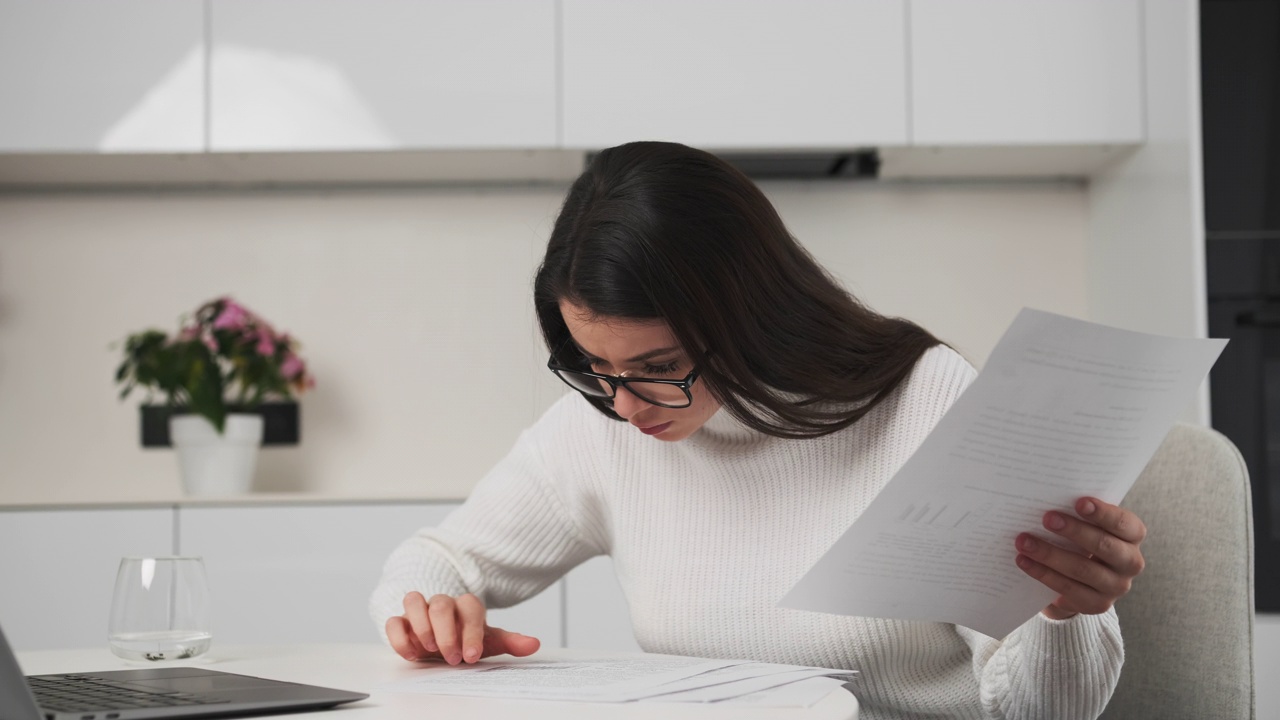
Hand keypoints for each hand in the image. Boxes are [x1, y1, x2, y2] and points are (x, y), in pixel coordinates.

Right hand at [385, 591, 540, 663]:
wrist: (440, 635)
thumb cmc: (465, 638)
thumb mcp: (488, 641)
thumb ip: (509, 642)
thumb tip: (534, 644)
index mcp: (465, 606)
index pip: (470, 607)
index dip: (471, 631)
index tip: (473, 655)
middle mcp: (441, 604)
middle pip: (441, 605)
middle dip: (447, 633)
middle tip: (452, 657)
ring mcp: (419, 610)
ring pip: (414, 600)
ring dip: (421, 626)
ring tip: (429, 649)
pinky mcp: (400, 622)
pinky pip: (394, 621)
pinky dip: (399, 636)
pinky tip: (411, 654)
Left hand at [1014, 497, 1146, 619]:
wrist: (1079, 582)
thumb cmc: (1081, 541)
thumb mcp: (1086, 526)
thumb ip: (1077, 514)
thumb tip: (1047, 497)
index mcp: (1132, 536)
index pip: (1124, 523)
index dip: (1103, 513)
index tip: (1079, 502)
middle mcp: (1130, 562)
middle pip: (1104, 546)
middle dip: (1074, 531)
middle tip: (1046, 518)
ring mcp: (1116, 586)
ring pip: (1083, 569)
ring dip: (1050, 554)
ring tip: (1024, 542)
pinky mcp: (1097, 604)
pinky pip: (1068, 588)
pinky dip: (1043, 573)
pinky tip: (1024, 561)